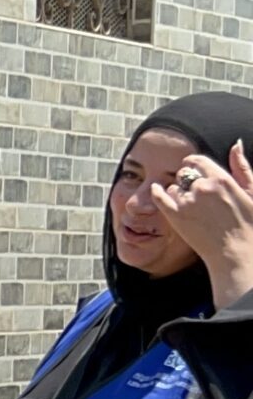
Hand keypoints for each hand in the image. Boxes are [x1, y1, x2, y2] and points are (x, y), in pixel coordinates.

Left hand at [158, 144, 252, 304]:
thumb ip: (242, 167)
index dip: (194, 165)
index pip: (197, 161)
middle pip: (184, 174)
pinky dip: (156, 192)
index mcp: (221, 179)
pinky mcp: (175, 217)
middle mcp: (202, 188)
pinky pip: (159, 197)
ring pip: (172, 187)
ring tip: (191, 206)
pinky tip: (155, 190)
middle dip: (188, 180)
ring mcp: (186, 202)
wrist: (237, 255)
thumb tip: (236, 144)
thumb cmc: (250, 225)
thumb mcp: (252, 192)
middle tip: (196, 193)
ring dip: (178, 192)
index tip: (194, 170)